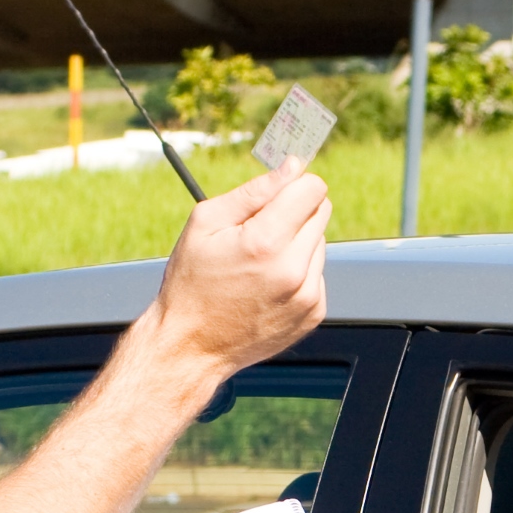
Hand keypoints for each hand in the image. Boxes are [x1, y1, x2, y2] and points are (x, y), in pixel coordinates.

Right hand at [149, 167, 330, 382]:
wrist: (191, 346)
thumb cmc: (192, 283)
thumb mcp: (206, 223)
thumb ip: (254, 191)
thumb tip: (292, 166)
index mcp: (265, 243)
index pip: (312, 189)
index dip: (294, 184)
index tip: (279, 192)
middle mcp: (293, 270)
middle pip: (321, 212)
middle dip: (294, 212)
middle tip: (260, 230)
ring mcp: (307, 296)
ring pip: (320, 242)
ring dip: (296, 243)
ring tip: (258, 263)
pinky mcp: (313, 313)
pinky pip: (317, 273)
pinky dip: (298, 272)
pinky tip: (267, 284)